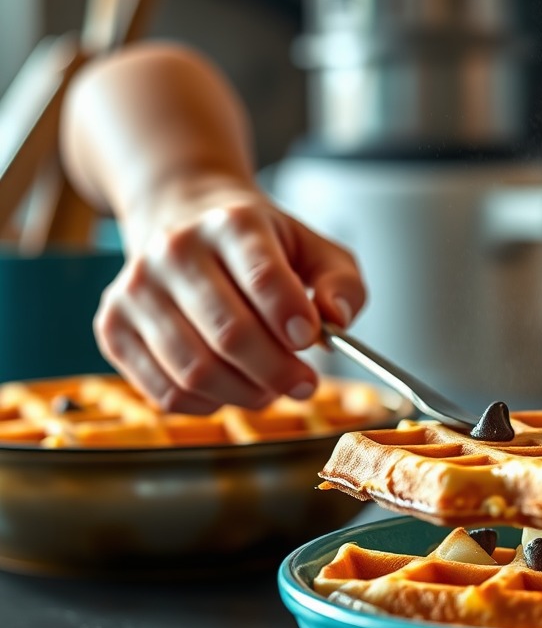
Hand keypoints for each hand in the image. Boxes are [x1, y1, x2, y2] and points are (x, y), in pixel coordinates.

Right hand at [94, 182, 364, 413]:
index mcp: (233, 223)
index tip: (312, 341)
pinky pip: (165, 392)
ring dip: (246, 394)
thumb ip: (342, 284)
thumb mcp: (315, 249)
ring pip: (196, 371)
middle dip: (277, 372)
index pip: (263, 277)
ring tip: (271, 387)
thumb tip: (336, 320)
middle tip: (304, 384)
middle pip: (230, 334)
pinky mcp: (113, 326)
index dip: (292, 318)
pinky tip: (231, 386)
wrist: (184, 223)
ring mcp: (137, 289)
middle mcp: (175, 250)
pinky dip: (208, 403)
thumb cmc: (260, 247)